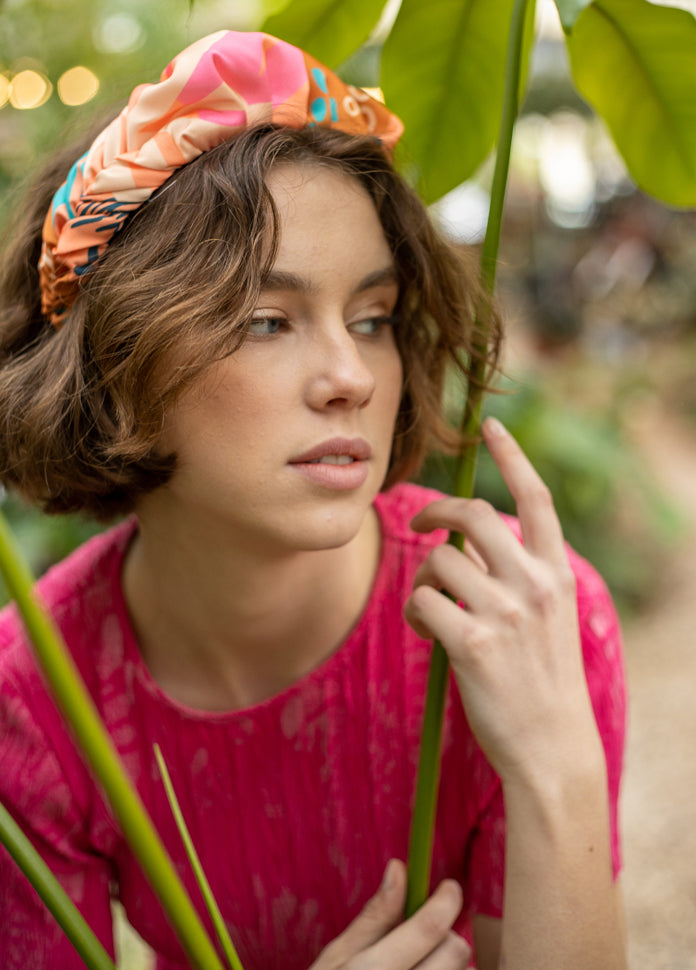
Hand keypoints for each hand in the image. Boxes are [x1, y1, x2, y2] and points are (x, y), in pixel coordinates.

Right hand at [308, 859, 470, 968]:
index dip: (446, 900)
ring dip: (448, 969)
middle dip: (448, 936)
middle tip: (428, 937)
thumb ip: (373, 917)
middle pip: (455, 955)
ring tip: (420, 968)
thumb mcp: (335, 959)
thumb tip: (398, 868)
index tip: (449, 887)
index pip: (428, 929)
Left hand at [404, 417, 602, 786]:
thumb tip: (465, 543)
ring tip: (431, 606)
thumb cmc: (542, 681)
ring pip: (438, 561)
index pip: (536, 498)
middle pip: (472, 516)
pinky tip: (426, 632)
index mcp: (557, 574)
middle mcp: (535, 584)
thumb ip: (517, 575)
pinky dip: (414, 611)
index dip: (511, 456)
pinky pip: (421, 601)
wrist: (552, 748)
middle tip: (420, 522)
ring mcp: (505, 613)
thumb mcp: (548, 618)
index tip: (490, 426)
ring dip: (423, 578)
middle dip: (435, 510)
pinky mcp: (472, 644)